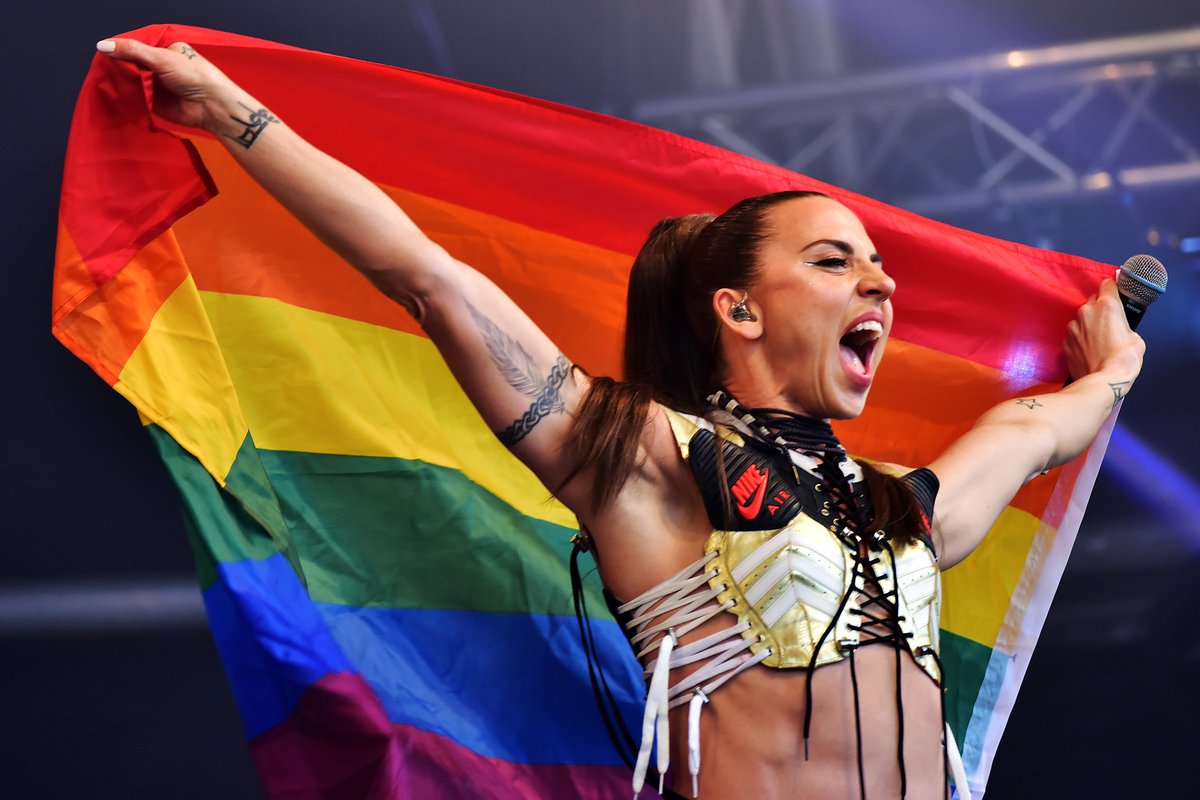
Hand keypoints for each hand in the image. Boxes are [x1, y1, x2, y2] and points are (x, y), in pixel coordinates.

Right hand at [96, 39, 233, 131]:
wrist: (211, 106)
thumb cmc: (194, 76)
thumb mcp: (161, 58)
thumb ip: (133, 51)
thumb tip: (103, 45)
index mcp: (163, 48)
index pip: (135, 44)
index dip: (119, 47)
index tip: (102, 51)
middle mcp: (157, 65)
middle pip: (129, 62)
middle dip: (117, 65)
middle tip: (100, 68)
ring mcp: (154, 83)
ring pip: (129, 79)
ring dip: (119, 80)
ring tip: (103, 79)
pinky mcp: (152, 101)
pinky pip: (133, 96)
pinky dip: (124, 94)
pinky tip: (112, 92)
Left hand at [1064, 278, 1144, 382]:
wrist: (1102, 381)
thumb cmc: (1123, 360)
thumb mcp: (1135, 337)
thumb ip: (1125, 324)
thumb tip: (1120, 327)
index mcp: (1106, 306)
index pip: (1107, 284)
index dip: (1112, 289)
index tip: (1114, 294)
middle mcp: (1086, 312)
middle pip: (1093, 300)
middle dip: (1100, 308)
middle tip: (1109, 322)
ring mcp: (1072, 327)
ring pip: (1081, 318)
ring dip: (1089, 324)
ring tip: (1098, 340)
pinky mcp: (1065, 341)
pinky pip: (1074, 334)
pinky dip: (1080, 338)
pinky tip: (1089, 349)